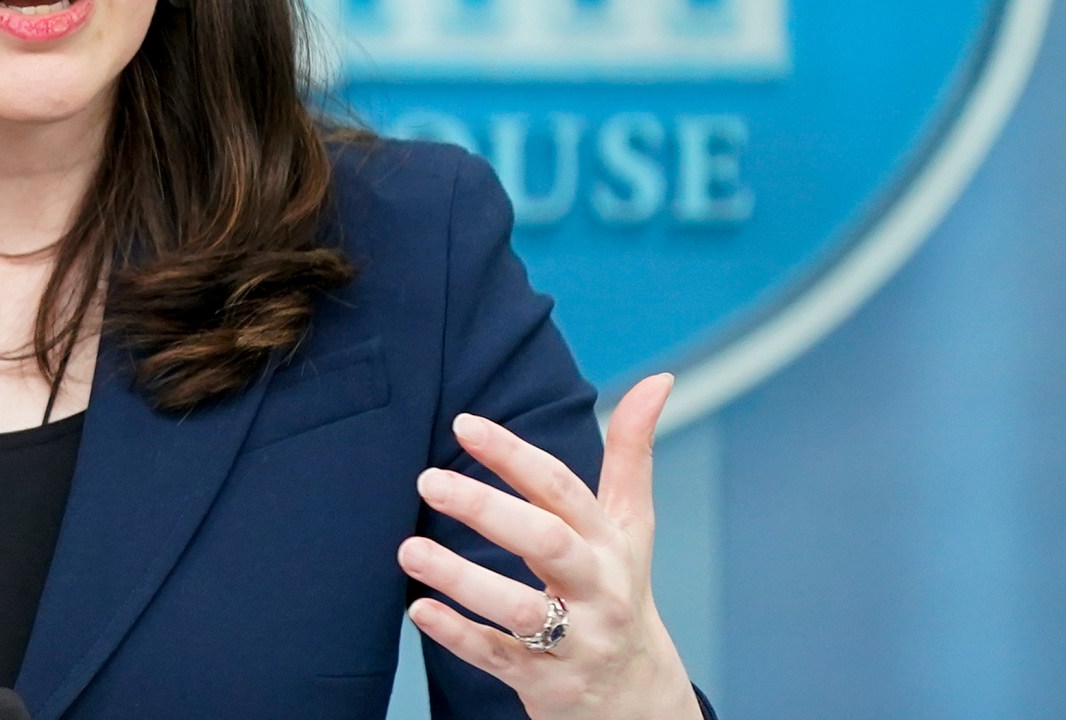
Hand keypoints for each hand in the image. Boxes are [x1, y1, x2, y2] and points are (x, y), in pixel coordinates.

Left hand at [397, 374, 699, 719]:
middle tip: (428, 480)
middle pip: (546, 542)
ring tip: (408, 549)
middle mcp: (597, 587)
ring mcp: (575, 638)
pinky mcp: (549, 683)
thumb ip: (632, 454)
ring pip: (520, 607)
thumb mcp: (632, 525)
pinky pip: (500, 658)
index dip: (514, 454)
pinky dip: (459, 635)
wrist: (641, 698)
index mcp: (609, 541)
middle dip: (487, 510)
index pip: (562, 489)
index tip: (463, 423)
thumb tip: (658, 379)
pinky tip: (419, 610)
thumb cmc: (622, 590)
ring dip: (461, 577)